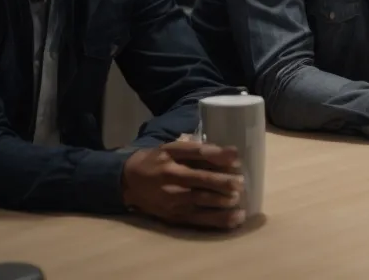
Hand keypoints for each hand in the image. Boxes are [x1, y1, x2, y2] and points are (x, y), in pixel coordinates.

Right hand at [122, 139, 244, 229]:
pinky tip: (234, 219)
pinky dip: (217, 220)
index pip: (196, 153)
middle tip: (240, 183)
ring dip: (221, 202)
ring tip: (238, 202)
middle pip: (200, 180)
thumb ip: (199, 149)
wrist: (128, 181)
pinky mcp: (174, 216)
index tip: (236, 157)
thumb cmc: (157, 160)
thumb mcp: (172, 148)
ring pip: (200, 201)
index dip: (217, 155)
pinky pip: (198, 219)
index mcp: (171, 156)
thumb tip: (230, 152)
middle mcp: (171, 177)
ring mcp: (172, 199)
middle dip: (222, 182)